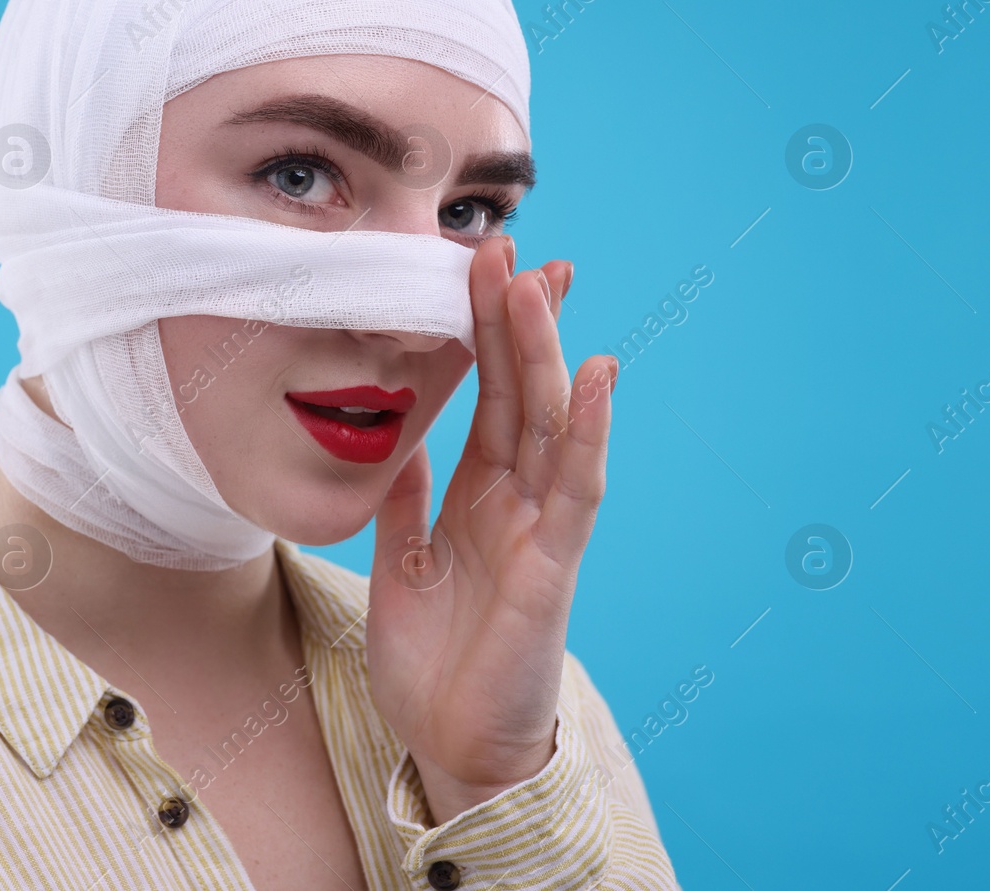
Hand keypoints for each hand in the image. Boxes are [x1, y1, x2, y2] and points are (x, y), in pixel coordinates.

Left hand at [366, 235, 617, 823]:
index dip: (484, 331)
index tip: (477, 266)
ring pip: (552, 421)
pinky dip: (589, 430)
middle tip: (501, 243)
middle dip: (513, 318)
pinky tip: (597, 374)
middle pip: (522, 390)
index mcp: (475, 493)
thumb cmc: (432, 658)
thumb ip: (403, 496)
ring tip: (539, 281)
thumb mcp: (402, 558)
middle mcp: (515, 498)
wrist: (450, 745)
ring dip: (546, 351)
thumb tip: (391, 431)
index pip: (488, 394)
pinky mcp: (555, 565)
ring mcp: (541, 527)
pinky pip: (577, 487)